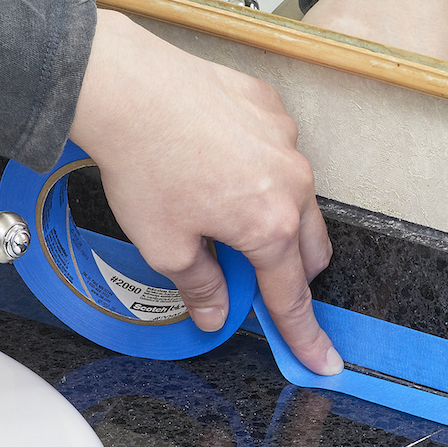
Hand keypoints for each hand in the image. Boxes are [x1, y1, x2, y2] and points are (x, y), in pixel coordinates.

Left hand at [69, 10, 342, 374]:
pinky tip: (217, 160)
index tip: (322, 361)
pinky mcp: (271, 110)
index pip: (293, 298)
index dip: (305, 336)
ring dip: (275, 217)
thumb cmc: (143, 164)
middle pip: (310, 249)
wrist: (125, 86)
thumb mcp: (165, 246)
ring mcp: (287, 142)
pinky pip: (280, 151)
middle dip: (289, 272)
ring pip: (300, 198)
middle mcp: (293, 185)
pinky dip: (260, 168)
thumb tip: (215, 313)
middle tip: (253, 276)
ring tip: (223, 207)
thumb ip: (200, 286)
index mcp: (271, 228)